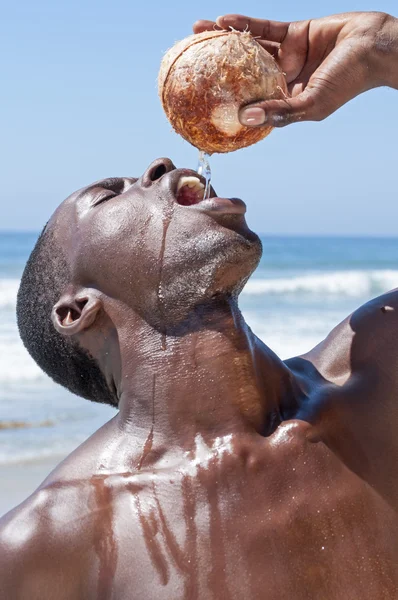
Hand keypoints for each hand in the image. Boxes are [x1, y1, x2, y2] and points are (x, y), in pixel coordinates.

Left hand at [193, 12, 397, 126]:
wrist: (374, 46)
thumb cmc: (347, 81)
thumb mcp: (312, 102)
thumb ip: (279, 111)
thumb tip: (244, 117)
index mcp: (286, 102)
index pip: (251, 105)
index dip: (227, 105)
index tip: (202, 105)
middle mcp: (282, 81)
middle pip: (243, 76)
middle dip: (216, 70)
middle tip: (188, 66)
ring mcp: (286, 57)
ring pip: (249, 50)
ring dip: (224, 42)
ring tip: (197, 34)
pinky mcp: (292, 33)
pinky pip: (263, 28)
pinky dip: (244, 24)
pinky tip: (223, 21)